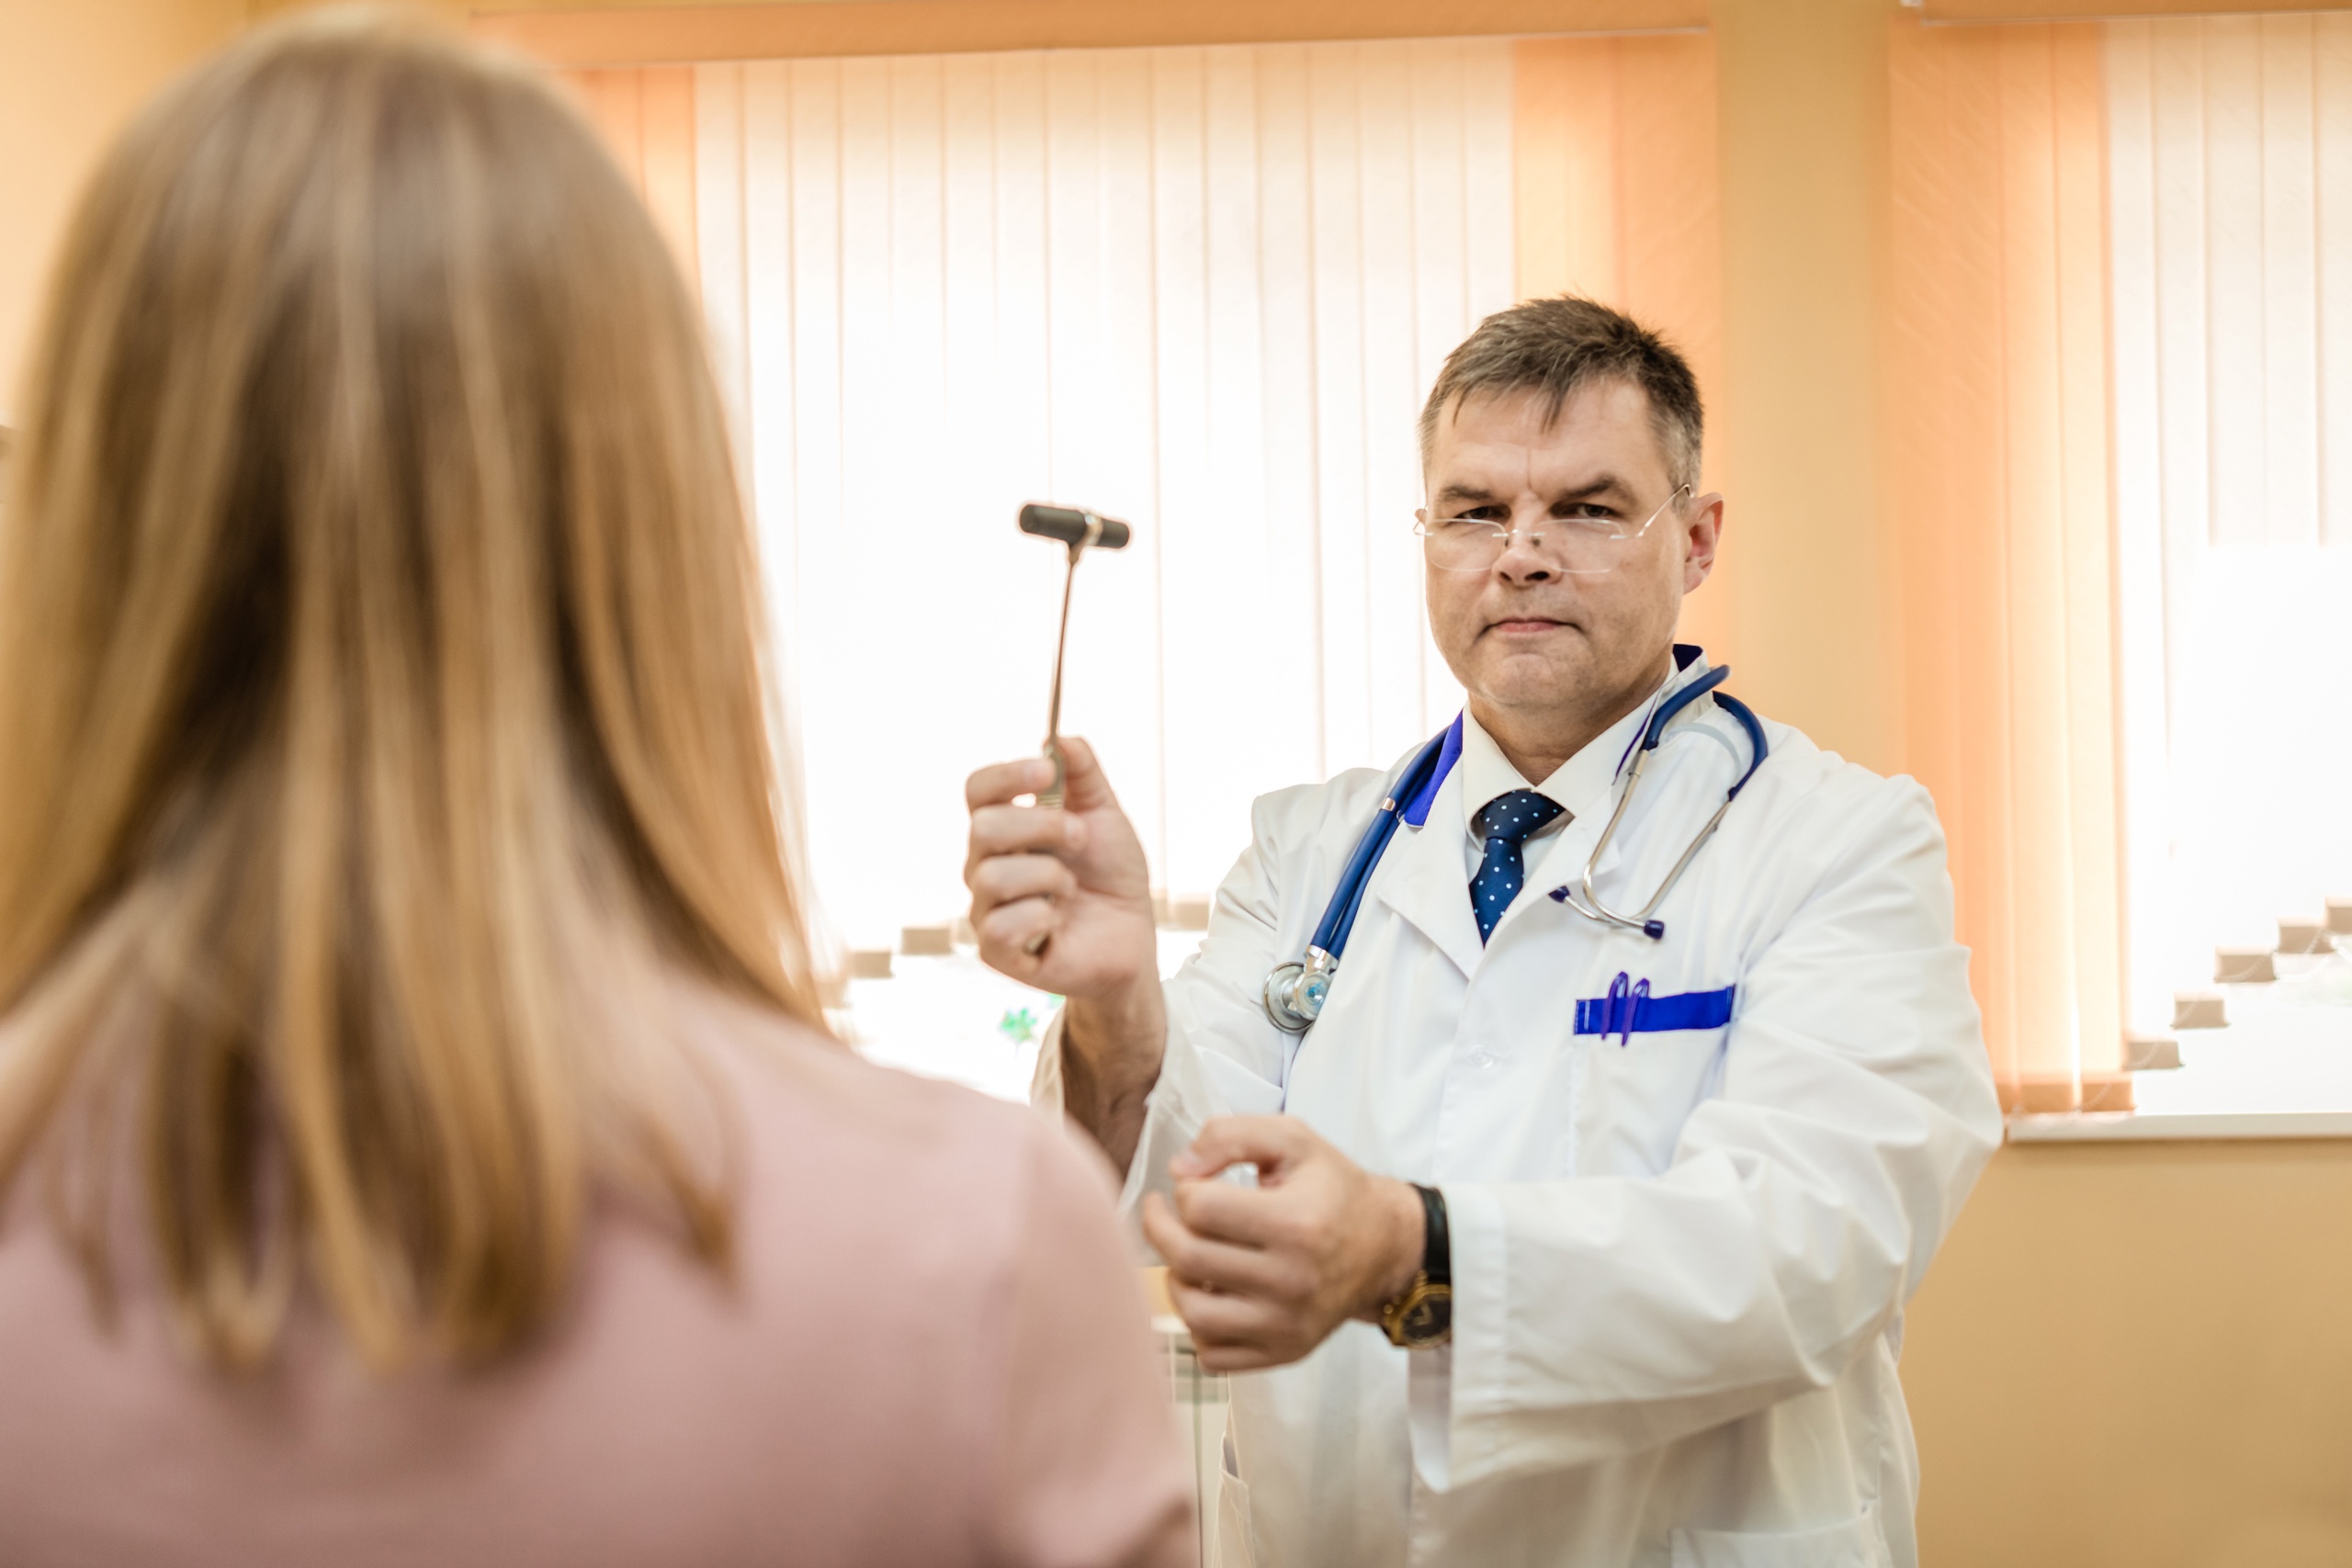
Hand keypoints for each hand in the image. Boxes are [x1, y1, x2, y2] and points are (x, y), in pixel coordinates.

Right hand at [963, 736, 1157, 1004]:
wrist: (1131, 938)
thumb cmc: (1110, 877)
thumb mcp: (1105, 816)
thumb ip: (1083, 775)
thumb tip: (1059, 737)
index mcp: (1005, 827)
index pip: (978, 789)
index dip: (1008, 775)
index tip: (1048, 772)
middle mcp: (985, 864)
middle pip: (982, 828)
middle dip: (1042, 825)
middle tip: (1080, 837)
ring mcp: (986, 909)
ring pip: (993, 877)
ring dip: (1049, 876)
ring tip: (1072, 888)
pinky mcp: (996, 951)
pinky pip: (1000, 927)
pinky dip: (1042, 917)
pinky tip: (1059, 922)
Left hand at [1140, 1117, 1425, 1372]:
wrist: (1384, 1246)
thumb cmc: (1332, 1189)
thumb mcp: (1293, 1139)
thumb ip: (1230, 1135)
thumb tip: (1179, 1169)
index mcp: (1296, 1221)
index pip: (1200, 1207)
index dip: (1186, 1189)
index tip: (1196, 1185)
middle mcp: (1293, 1280)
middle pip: (1188, 1258)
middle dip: (1161, 1229)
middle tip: (1163, 1214)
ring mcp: (1287, 1324)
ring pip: (1192, 1314)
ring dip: (1176, 1280)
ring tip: (1188, 1256)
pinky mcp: (1284, 1352)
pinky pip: (1212, 1354)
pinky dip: (1198, 1325)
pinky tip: (1211, 1294)